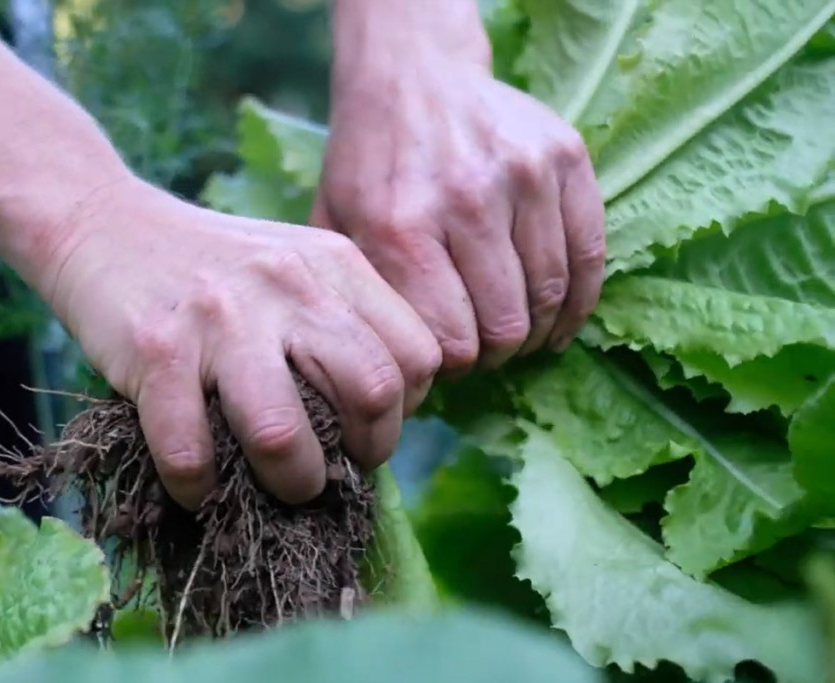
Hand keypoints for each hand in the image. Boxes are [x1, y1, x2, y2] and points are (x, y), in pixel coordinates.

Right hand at [38, 177, 440, 509]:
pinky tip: (198, 484)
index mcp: (334, 265)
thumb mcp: (295, 265)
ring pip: (285, 435)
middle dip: (366, 452)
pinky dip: (198, 487)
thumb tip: (380, 415)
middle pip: (374, 392)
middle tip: (337, 467)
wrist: (104, 223)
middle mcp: (288, 286)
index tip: (368, 427)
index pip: (418, 354)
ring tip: (280, 488)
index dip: (406, 409)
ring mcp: (222, 319)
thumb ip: (343, 319)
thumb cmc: (211, 265)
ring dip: (291, 483)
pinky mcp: (156, 351)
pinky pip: (191, 452)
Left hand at [313, 4, 605, 372]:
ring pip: (550, 296)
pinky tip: (560, 322)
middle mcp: (465, 200)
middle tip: (483, 351)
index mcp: (400, 227)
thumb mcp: (336, 227)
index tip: (446, 362)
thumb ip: (360, 296)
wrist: (412, 77)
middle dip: (495, 355)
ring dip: (536, 331)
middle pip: (505, 327)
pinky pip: (590, 254)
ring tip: (516, 335)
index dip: (450, 367)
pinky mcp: (564, 156)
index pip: (449, 342)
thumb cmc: (370, 164)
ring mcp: (523, 174)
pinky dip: (579, 301)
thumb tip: (390, 369)